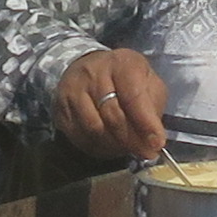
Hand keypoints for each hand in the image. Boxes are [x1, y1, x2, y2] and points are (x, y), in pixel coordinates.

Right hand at [50, 47, 167, 163]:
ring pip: (94, 129)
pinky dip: (97, 147)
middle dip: (132, 139)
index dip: (146, 123)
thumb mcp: (147, 82)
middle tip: (145, 153)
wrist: (87, 68)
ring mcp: (73, 91)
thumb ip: (153, 107)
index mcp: (121, 63)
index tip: (156, 144)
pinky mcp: (60, 108)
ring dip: (114, 145)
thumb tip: (153, 140)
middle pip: (113, 116)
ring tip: (126, 148)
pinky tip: (108, 145)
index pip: (133, 96)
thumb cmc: (124, 78)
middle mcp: (94, 74)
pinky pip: (79, 137)